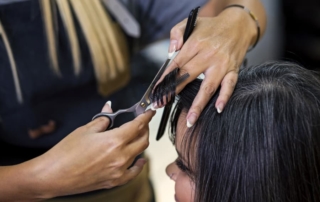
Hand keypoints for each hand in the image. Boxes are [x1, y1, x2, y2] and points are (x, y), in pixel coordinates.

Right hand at [28, 102, 155, 198]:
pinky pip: (133, 172)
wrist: (54, 176)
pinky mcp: (114, 181)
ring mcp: (119, 171)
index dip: (146, 117)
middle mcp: (120, 157)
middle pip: (142, 140)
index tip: (149, 112)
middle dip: (144, 128)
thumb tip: (110, 109)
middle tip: (141, 122)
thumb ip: (103, 119)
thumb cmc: (66, 153)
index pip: (138, 126)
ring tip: (135, 137)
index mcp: (114, 141)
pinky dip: (139, 164)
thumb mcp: (85, 130)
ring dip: (140, 143)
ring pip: (140, 154)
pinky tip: (140, 159)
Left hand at [162, 8, 256, 126]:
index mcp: (195, 44)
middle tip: (162, 105)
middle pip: (187, 77)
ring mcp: (221, 64)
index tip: (156, 92)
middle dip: (173, 93)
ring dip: (199, 105)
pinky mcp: (233, 70)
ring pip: (208, 87)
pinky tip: (218, 109)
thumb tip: (171, 51)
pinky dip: (225, 97)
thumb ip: (176, 34)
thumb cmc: (212, 27)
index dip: (164, 79)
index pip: (176, 64)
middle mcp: (208, 55)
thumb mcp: (190, 23)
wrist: (238, 24)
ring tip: (190, 120)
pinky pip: (229, 86)